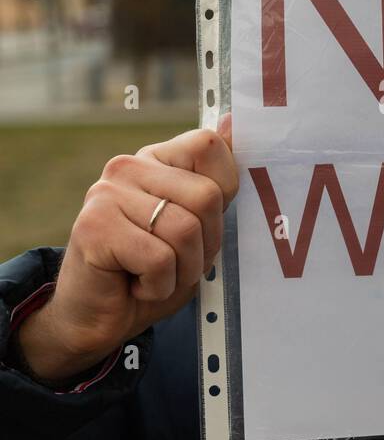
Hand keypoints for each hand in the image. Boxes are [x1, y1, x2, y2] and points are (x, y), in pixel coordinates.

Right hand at [17, 120, 237, 386]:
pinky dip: (158, 286)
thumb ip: (214, 178)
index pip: (208, 147)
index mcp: (156, 159)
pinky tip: (135, 285)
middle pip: (207, 196)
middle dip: (205, 245)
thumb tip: (233, 120)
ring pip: (185, 231)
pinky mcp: (94, 227)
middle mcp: (128, 167)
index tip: (200, 226)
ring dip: (182, 271)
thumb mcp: (196, 226)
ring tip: (155, 275)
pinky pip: (159, 259)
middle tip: (176, 263)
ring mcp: (107, 193)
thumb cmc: (150, 273)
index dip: (222, 195)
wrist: (95, 319)